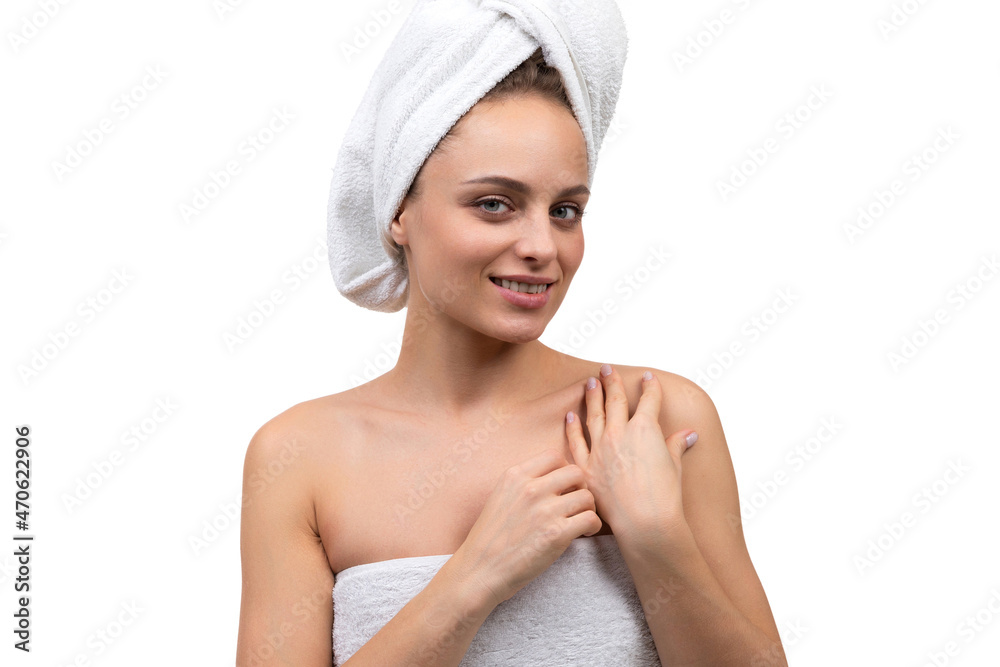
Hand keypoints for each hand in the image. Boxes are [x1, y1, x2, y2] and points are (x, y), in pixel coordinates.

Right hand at [449, 448, 602, 609]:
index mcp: (514, 476)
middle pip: (575, 472)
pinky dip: (592, 526)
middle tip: (575, 503)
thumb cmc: (489, 539)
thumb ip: (522, 484)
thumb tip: (553, 479)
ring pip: (587, 496)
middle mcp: (530, 488)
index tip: (563, 486)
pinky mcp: (556, 534)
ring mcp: (544, 510)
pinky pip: (590, 519)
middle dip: (580, 487)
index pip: (553, 455)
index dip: (563, 470)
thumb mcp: (499, 497)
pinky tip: (584, 533)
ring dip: (588, 508)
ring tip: (581, 520)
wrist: (479, 571)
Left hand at [564, 365, 696, 539]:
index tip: (647, 377)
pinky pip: (576, 442)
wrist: (645, 521)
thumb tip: (689, 433)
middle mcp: (620, 433)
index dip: (650, 387)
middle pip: (616, 400)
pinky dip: (572, 427)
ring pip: (594, 415)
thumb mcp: (674, 466)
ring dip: (592, 397)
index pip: (649, 400)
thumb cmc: (665, 496)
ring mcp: (601, 449)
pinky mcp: (587, 467)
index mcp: (645, 429)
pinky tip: (570, 415)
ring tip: (590, 382)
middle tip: (606, 368)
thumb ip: (676, 445)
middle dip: (612, 382)